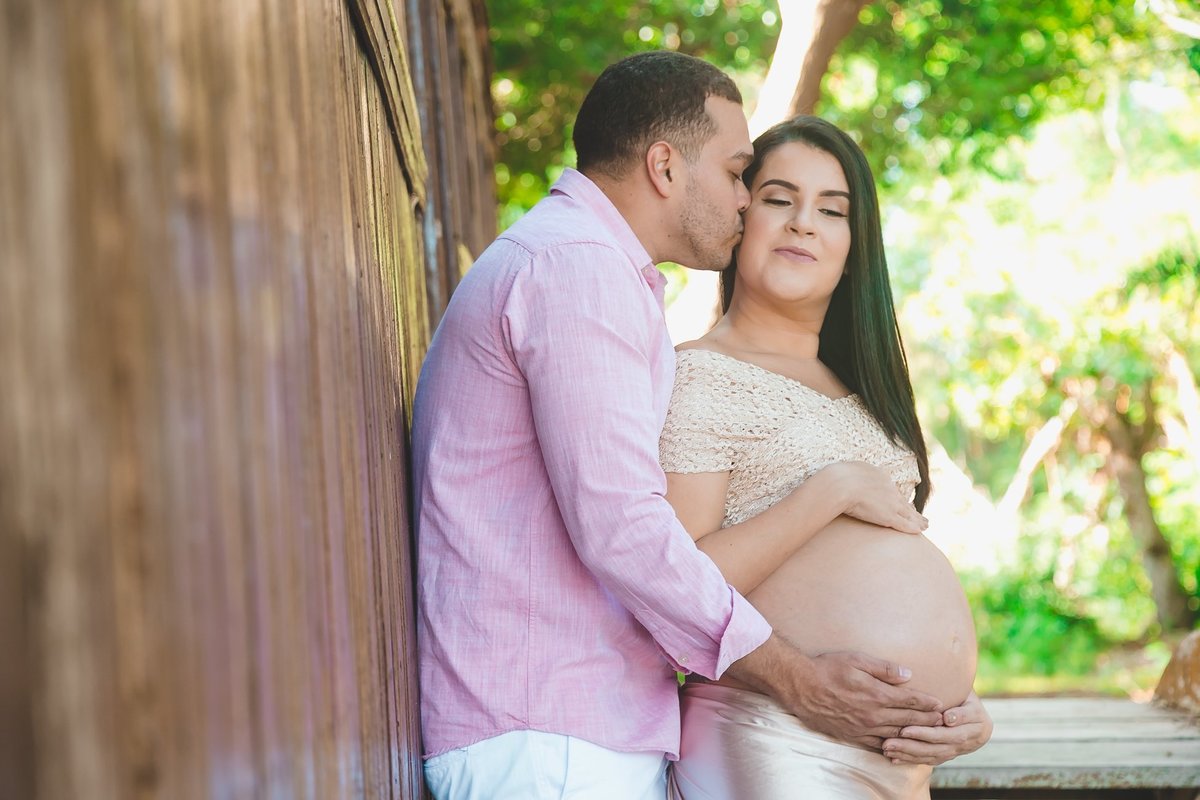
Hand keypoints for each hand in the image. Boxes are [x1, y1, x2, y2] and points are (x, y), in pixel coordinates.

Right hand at [783, 649, 944, 749]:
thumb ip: (884, 668)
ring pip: (895, 734)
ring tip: (928, 733)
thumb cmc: (828, 668)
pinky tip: (900, 744)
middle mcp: (873, 714)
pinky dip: (893, 745)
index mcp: (876, 694)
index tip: (940, 704)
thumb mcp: (856, 659)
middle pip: (907, 719)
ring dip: (914, 734)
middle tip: (942, 721)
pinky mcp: (853, 736)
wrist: (801, 687)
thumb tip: (908, 674)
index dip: (927, 702)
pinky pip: (878, 744)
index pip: (909, 700)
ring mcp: (863, 728)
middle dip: (927, 720)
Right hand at [824, 462, 926, 533]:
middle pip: (904, 503)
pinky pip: (904, 525)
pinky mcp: (889, 517)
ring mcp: (891, 504)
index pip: (893, 491)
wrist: (841, 484)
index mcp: (881, 477)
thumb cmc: (840, 477)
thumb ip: (856, 473)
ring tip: (925, 525)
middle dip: (913, 511)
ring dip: (918, 521)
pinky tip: (920, 532)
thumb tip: (851, 473)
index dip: (899, 499)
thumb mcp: (851, 469)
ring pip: (908, 514)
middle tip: (922, 517)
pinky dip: (913, 528)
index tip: (905, 504)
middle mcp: (890, 490)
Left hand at [882, 690, 992, 764]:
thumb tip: (947, 718)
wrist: (974, 709)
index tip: (907, 730)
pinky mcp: (946, 755)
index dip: (929, 733)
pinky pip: (928, 760)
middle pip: (939, 746)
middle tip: (893, 739)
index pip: (951, 731)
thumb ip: (959, 703)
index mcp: (977, 725)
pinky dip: (910, 759)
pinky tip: (893, 758)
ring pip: (932, 755)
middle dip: (914, 743)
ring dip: (908, 753)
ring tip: (888, 747)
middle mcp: (970, 741)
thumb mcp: (968, 693)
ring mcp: (957, 750)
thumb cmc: (965, 693)